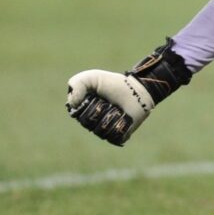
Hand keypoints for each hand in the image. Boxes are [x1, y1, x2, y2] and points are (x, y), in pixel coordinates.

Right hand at [65, 39, 191, 145]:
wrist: (137, 90)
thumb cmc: (114, 83)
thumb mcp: (92, 77)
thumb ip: (76, 84)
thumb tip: (73, 105)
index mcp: (82, 110)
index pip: (77, 114)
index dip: (87, 104)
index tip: (96, 95)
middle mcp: (91, 122)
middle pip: (88, 123)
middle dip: (100, 109)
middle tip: (109, 101)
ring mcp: (104, 130)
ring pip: (100, 131)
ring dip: (110, 116)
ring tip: (118, 109)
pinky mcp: (118, 136)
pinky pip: (113, 137)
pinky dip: (120, 125)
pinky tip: (124, 117)